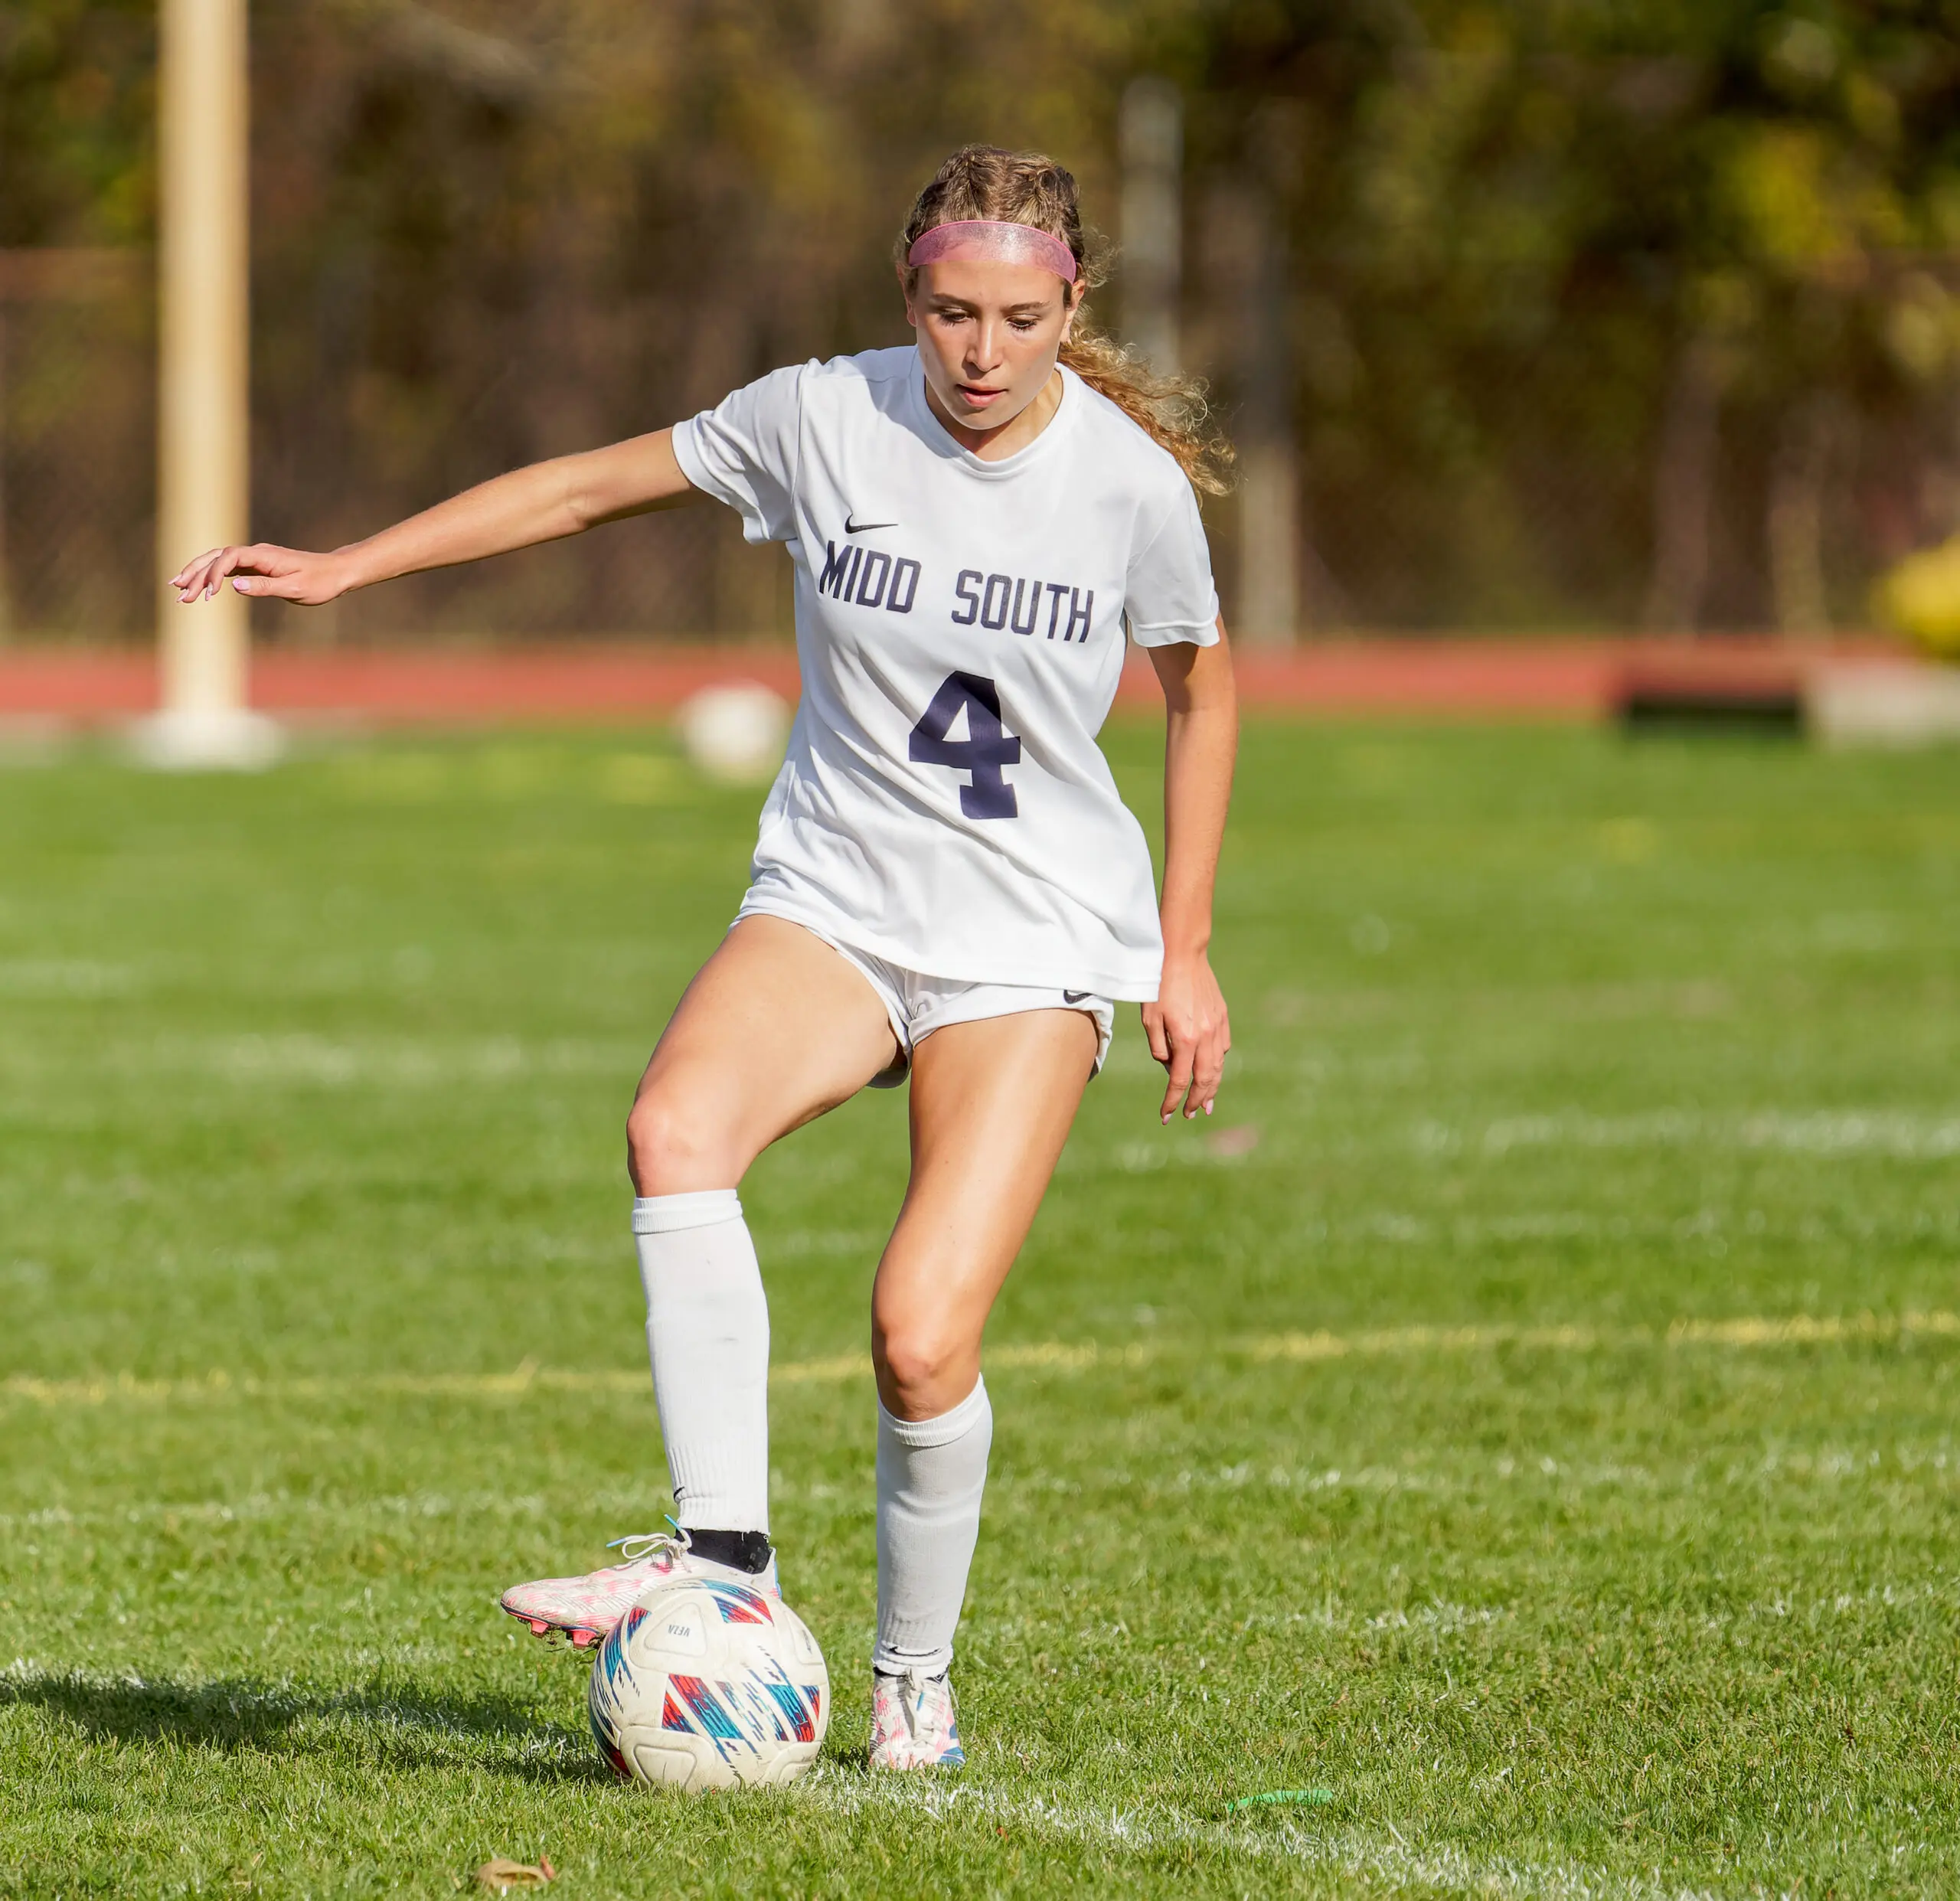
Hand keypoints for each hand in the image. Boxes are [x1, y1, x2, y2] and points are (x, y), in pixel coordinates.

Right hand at [170, 543, 347, 605]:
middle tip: (177, 591)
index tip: (209, 594)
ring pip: (219, 562)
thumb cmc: (320, 582)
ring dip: (198, 574)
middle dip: (195, 572)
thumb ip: (265, 587)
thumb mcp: (295, 588)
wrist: (336, 573)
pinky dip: (212, 577)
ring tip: (178, 590)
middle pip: (216, 557)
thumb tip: (235, 586)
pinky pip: (228, 569)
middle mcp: (256, 554)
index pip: (230, 557)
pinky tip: (199, 588)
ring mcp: (255, 559)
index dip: (215, 573)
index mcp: (264, 556)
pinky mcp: (256, 567)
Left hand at [1142, 949, 1229, 1123]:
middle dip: (1197, 1101)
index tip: (1166, 1115)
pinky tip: (1212, 1071)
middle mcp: (1205, 1037)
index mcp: (1185, 1039)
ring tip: (1207, 1105)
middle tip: (1191, 1115)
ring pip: (1218, 1067)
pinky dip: (1218, 1064)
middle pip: (1204, 1080)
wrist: (1183, 955)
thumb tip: (1170, 1068)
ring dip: (1212, 1088)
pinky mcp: (1223, 1017)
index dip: (1173, 1101)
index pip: (1179, 1081)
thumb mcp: (1150, 1018)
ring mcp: (1217, 1027)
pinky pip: (1223, 1048)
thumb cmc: (1159, 985)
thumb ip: (1159, 1047)